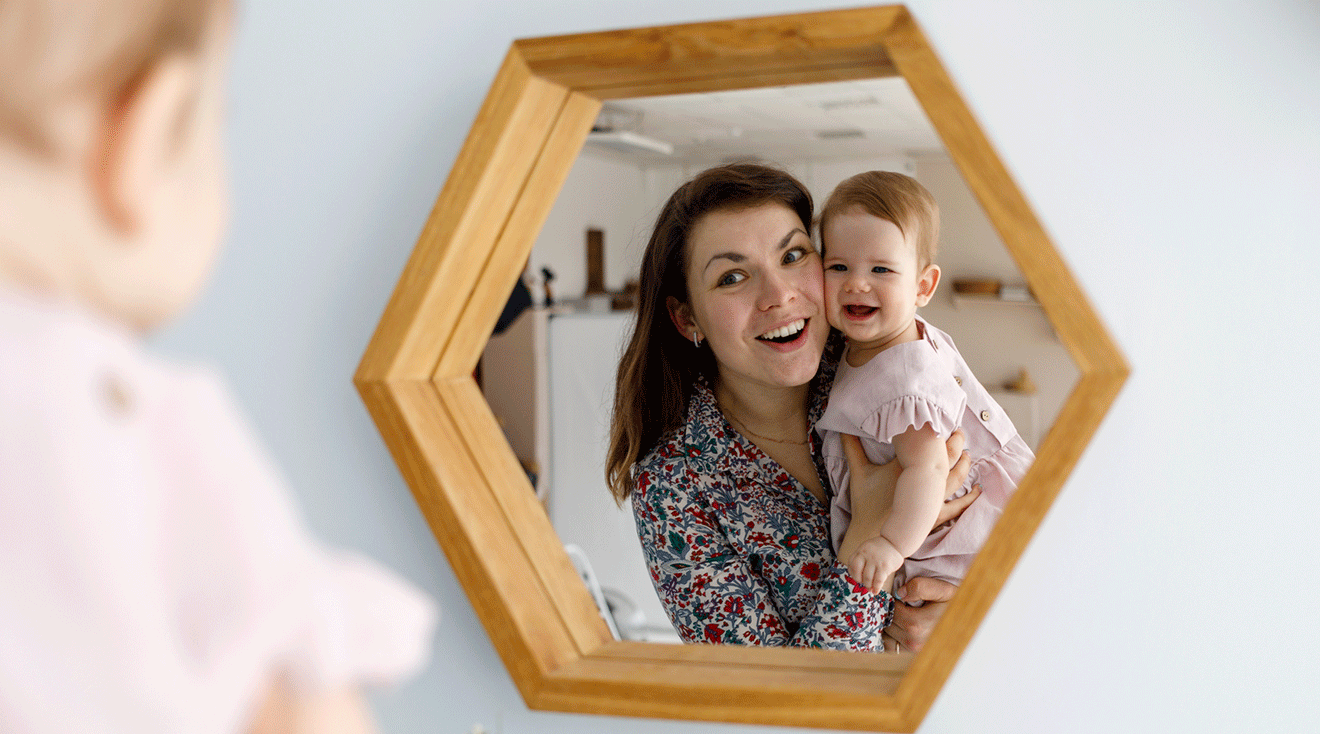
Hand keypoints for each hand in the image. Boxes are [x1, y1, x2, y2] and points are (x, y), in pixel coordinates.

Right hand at [841, 430, 975, 533]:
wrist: (872, 534)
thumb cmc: (867, 504)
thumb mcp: (859, 473)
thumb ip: (851, 448)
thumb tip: (842, 429)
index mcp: (909, 469)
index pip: (928, 446)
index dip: (937, 432)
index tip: (942, 418)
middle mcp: (925, 483)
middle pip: (947, 459)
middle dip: (955, 443)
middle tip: (958, 431)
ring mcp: (932, 500)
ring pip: (956, 479)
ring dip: (964, 465)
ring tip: (967, 454)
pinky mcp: (935, 515)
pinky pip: (958, 505)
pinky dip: (969, 497)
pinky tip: (977, 490)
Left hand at [846, 535, 902, 593]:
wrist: (895, 542)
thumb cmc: (880, 548)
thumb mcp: (867, 549)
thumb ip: (861, 559)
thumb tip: (858, 577)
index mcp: (861, 550)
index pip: (851, 564)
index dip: (853, 573)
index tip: (857, 578)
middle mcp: (867, 555)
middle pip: (857, 573)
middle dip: (859, 581)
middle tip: (864, 583)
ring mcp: (876, 561)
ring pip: (867, 578)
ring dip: (868, 586)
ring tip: (870, 588)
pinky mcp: (885, 567)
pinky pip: (878, 581)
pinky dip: (876, 588)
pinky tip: (876, 591)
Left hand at [887, 576, 956, 652]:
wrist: (966, 622)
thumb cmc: (953, 603)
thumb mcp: (942, 589)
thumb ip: (921, 587)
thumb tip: (900, 594)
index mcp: (917, 624)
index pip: (891, 610)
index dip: (894, 600)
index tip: (903, 597)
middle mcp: (914, 641)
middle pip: (888, 623)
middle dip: (891, 612)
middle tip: (903, 605)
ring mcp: (913, 651)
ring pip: (887, 635)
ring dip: (890, 624)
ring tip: (903, 616)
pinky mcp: (912, 655)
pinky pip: (890, 646)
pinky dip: (892, 636)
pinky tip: (902, 627)